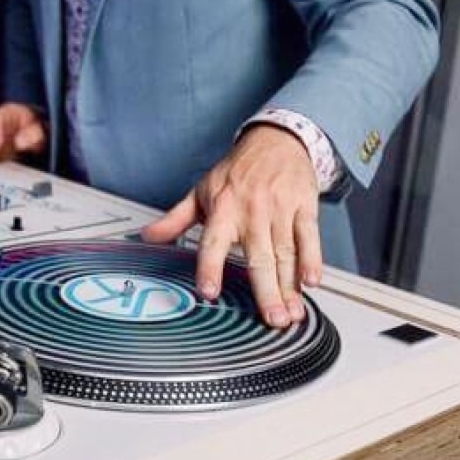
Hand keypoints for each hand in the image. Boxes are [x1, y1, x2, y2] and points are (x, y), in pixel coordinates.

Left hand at [142, 125, 322, 327]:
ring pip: (286, 254)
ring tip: (291, 314)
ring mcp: (280, 209)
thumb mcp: (202, 191)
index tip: (209, 292)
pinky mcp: (305, 206)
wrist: (277, 140)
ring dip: (290, 286)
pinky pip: (309, 236)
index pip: (213, 243)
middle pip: (259, 257)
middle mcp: (252, 211)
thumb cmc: (237, 171)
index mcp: (223, 210)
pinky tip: (311, 281)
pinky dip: (312, 259)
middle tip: (271, 320)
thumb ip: (176, 219)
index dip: (210, 268)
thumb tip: (147, 236)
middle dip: (266, 291)